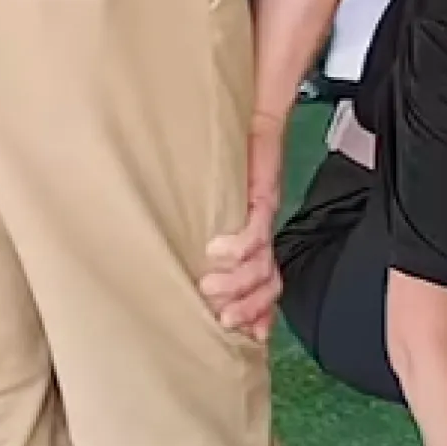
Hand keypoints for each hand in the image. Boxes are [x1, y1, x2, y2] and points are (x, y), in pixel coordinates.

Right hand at [198, 110, 286, 341]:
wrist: (256, 107)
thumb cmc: (230, 150)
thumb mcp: (213, 194)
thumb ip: (201, 222)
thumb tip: (177, 251)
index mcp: (255, 236)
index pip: (267, 286)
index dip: (260, 314)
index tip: (249, 338)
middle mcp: (263, 230)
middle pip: (269, 285)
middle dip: (248, 309)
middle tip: (222, 320)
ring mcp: (264, 214)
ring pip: (262, 266)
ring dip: (238, 284)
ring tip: (210, 287)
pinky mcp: (263, 194)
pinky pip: (255, 232)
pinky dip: (238, 248)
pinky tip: (216, 251)